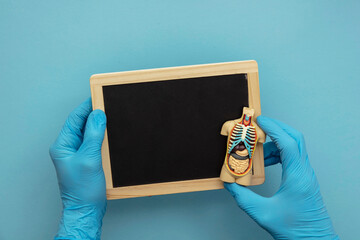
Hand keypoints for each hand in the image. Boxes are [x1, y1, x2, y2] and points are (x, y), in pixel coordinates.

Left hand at [50, 99, 106, 239]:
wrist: (87, 209)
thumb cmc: (83, 190)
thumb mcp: (89, 159)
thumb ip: (93, 135)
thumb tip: (98, 115)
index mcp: (63, 145)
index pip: (74, 119)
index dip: (86, 107)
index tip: (98, 96)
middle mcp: (68, 148)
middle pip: (81, 124)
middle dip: (94, 114)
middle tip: (108, 104)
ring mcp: (78, 154)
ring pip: (89, 133)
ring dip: (99, 125)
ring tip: (111, 116)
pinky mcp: (87, 160)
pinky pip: (94, 142)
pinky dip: (102, 136)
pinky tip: (111, 133)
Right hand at [224, 116, 338, 238]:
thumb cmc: (294, 229)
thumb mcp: (262, 213)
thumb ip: (242, 196)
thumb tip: (229, 183)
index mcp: (297, 176)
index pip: (287, 142)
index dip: (273, 128)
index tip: (259, 121)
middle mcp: (304, 171)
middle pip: (295, 138)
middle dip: (277, 128)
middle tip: (259, 126)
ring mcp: (306, 174)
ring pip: (294, 146)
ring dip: (276, 142)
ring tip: (258, 149)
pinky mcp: (304, 178)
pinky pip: (292, 157)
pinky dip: (279, 153)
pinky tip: (267, 162)